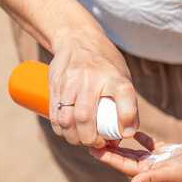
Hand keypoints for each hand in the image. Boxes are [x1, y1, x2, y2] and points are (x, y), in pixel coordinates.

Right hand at [49, 32, 138, 147]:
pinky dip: (61, 129)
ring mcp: (71, 80)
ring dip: (74, 137)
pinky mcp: (55, 83)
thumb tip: (123, 135)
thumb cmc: (107, 66)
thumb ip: (126, 105)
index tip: (126, 133)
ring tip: (82, 140)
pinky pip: (55, 113)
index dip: (126, 115)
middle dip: (90, 138)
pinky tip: (68, 133)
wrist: (79, 39)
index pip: (124, 93)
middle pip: (86, 115)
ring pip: (67, 118)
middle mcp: (93, 77)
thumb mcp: (123, 77)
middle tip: (97, 142)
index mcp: (115, 76)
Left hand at [90, 132, 181, 181]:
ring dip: (122, 144)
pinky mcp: (168, 151)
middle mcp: (150, 168)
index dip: (106, 157)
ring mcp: (158, 160)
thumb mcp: (168, 175)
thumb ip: (150, 179)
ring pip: (135, 151)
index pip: (121, 164)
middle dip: (109, 150)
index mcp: (146, 173)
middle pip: (124, 158)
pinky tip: (135, 130)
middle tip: (93, 138)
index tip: (91, 148)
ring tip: (109, 134)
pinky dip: (142, 138)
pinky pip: (151, 143)